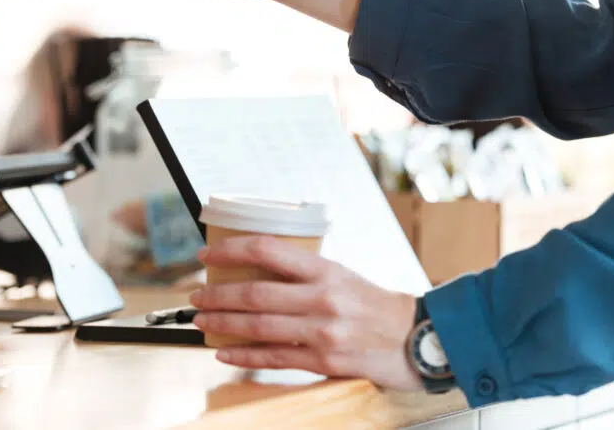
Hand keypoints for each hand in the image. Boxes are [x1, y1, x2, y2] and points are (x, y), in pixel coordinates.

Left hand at [189, 235, 422, 390]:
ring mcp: (323, 332)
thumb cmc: (378, 306)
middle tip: (195, 295)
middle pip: (255, 293)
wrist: (418, 337)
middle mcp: (322, 298)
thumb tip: (259, 272)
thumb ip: (306, 275)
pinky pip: (275, 358)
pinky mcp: (325, 362)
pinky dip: (245, 355)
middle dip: (217, 294)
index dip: (230, 250)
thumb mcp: (344, 276)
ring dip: (223, 323)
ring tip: (202, 320)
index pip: (267, 251)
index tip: (206, 254)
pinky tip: (225, 352)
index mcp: (326, 269)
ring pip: (258, 325)